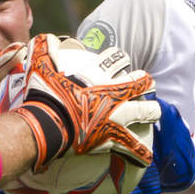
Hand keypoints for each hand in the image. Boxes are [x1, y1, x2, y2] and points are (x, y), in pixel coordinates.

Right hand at [13, 34, 159, 169]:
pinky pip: (134, 148)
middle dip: (146, 85)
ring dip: (151, 113)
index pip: (118, 59)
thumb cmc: (46, 96)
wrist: (47, 125)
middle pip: (141, 85)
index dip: (120, 57)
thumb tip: (44, 36)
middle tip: (148, 86)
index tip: (123, 61)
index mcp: (99, 77)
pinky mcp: (113, 139)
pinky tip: (147, 157)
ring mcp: (117, 118)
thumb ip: (44, 50)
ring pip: (146, 113)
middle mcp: (113, 96)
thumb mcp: (41, 67)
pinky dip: (140, 152)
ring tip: (154, 114)